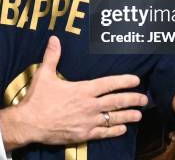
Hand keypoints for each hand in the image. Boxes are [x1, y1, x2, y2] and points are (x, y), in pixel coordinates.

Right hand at [0, 36, 146, 150]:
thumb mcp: (44, 74)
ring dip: (128, 116)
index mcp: (82, 90)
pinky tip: (122, 130)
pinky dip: (114, 131)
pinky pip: (104, 133)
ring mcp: (88, 121)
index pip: (108, 84)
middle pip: (116, 102)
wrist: (30, 123)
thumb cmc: (37, 99)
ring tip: (139, 115)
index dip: (124, 81)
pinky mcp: (84, 134)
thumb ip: (52, 56)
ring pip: (113, 118)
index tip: (136, 80)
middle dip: (132, 99)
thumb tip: (54, 39)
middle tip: (144, 99)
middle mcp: (89, 105)